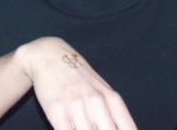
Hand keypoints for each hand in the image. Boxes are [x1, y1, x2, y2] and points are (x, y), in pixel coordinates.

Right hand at [15, 37, 136, 129]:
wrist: (48, 55)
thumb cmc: (78, 76)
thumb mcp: (102, 91)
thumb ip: (113, 116)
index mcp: (111, 98)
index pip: (127, 129)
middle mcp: (96, 101)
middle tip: (94, 128)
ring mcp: (75, 105)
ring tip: (82, 127)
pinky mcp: (56, 109)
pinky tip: (70, 127)